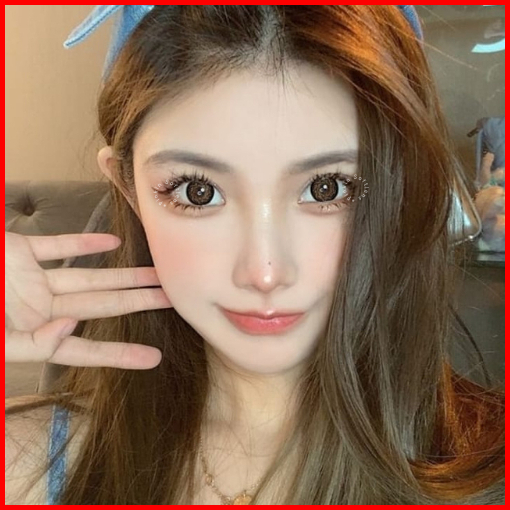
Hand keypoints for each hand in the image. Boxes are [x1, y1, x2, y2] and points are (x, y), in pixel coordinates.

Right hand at [5, 231, 171, 368]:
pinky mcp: (21, 251)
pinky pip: (58, 245)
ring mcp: (32, 280)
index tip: (155, 357)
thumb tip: (71, 328)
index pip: (85, 349)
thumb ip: (32, 345)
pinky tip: (113, 242)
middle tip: (172, 299)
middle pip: (99, 306)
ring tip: (156, 273)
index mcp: (32, 336)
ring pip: (88, 276)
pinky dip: (84, 242)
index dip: (120, 354)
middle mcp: (39, 309)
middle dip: (137, 302)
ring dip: (122, 275)